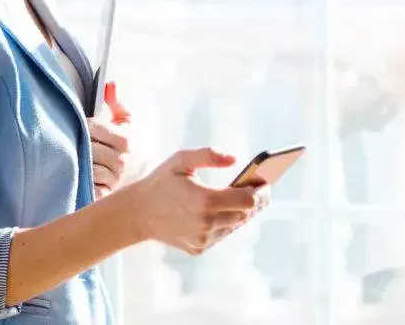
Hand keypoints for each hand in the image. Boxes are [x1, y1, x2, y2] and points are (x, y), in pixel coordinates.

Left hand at [90, 82, 133, 198]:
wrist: (145, 182)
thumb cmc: (130, 148)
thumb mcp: (127, 124)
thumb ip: (116, 104)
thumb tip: (109, 85)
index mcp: (125, 140)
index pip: (91, 127)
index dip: (85, 127)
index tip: (84, 129)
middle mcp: (121, 160)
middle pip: (86, 146)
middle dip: (80, 144)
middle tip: (79, 145)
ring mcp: (114, 180)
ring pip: (85, 166)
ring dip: (79, 163)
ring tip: (81, 161)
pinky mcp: (105, 194)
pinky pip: (86, 186)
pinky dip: (82, 182)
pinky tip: (83, 178)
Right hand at [127, 147, 269, 254]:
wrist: (138, 213)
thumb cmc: (161, 182)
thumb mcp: (181, 160)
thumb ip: (209, 155)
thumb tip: (234, 158)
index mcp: (204, 200)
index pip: (247, 201)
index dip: (261, 192)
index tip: (266, 183)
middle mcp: (206, 223)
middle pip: (245, 214)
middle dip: (255, 201)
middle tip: (261, 189)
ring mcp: (202, 238)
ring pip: (235, 226)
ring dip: (242, 212)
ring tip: (245, 199)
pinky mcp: (199, 248)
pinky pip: (221, 235)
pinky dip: (226, 223)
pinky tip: (224, 212)